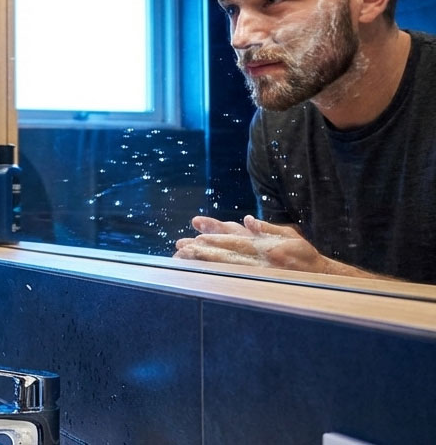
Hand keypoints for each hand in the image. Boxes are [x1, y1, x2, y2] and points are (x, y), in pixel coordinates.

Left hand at [173, 215, 327, 271]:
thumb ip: (268, 229)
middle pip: (228, 252)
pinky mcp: (262, 285)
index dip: (216, 234)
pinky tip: (205, 276)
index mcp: (267, 246)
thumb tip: (247, 220)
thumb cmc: (306, 257)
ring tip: (187, 258)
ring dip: (207, 263)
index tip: (196, 231)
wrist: (325, 281)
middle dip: (203, 249)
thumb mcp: (291, 237)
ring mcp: (262, 274)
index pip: (236, 238)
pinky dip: (220, 278)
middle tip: (181, 247)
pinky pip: (237, 281)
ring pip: (229, 267)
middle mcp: (262, 259)